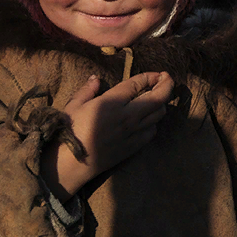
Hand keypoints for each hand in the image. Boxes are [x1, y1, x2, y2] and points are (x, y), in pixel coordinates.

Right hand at [43, 71, 173, 199]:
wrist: (72, 164)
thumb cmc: (70, 132)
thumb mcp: (73, 106)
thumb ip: (87, 90)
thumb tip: (96, 78)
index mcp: (111, 102)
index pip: (138, 84)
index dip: (149, 76)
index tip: (156, 73)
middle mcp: (126, 116)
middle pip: (158, 98)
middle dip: (166, 85)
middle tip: (166, 78)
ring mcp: (132, 132)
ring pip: (158, 114)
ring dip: (162, 103)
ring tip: (158, 97)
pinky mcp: (134, 147)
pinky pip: (152, 131)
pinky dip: (154, 122)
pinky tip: (148, 119)